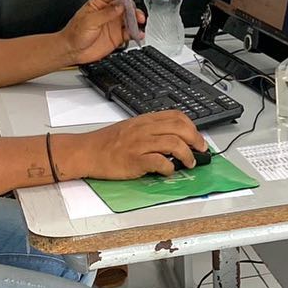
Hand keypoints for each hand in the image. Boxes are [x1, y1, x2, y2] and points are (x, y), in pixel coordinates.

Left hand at [61, 0, 146, 64]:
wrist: (72, 51)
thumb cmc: (74, 34)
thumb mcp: (89, 21)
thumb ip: (106, 13)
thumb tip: (120, 6)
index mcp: (98, 4)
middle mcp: (108, 13)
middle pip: (125, 4)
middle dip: (132, 7)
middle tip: (135, 12)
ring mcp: (113, 24)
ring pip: (130, 18)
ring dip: (137, 19)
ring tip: (140, 22)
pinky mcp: (117, 36)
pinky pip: (130, 32)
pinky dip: (136, 32)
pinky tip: (138, 33)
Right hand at [79, 111, 206, 178]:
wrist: (86, 151)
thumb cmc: (107, 142)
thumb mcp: (131, 128)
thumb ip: (151, 130)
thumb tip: (173, 139)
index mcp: (145, 120)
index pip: (176, 116)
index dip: (192, 126)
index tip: (198, 137)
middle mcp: (144, 129)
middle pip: (179, 128)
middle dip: (195, 139)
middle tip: (201, 150)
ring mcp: (139, 144)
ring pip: (173, 143)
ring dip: (186, 155)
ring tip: (189, 163)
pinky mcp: (134, 160)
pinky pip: (158, 161)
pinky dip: (168, 167)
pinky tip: (169, 171)